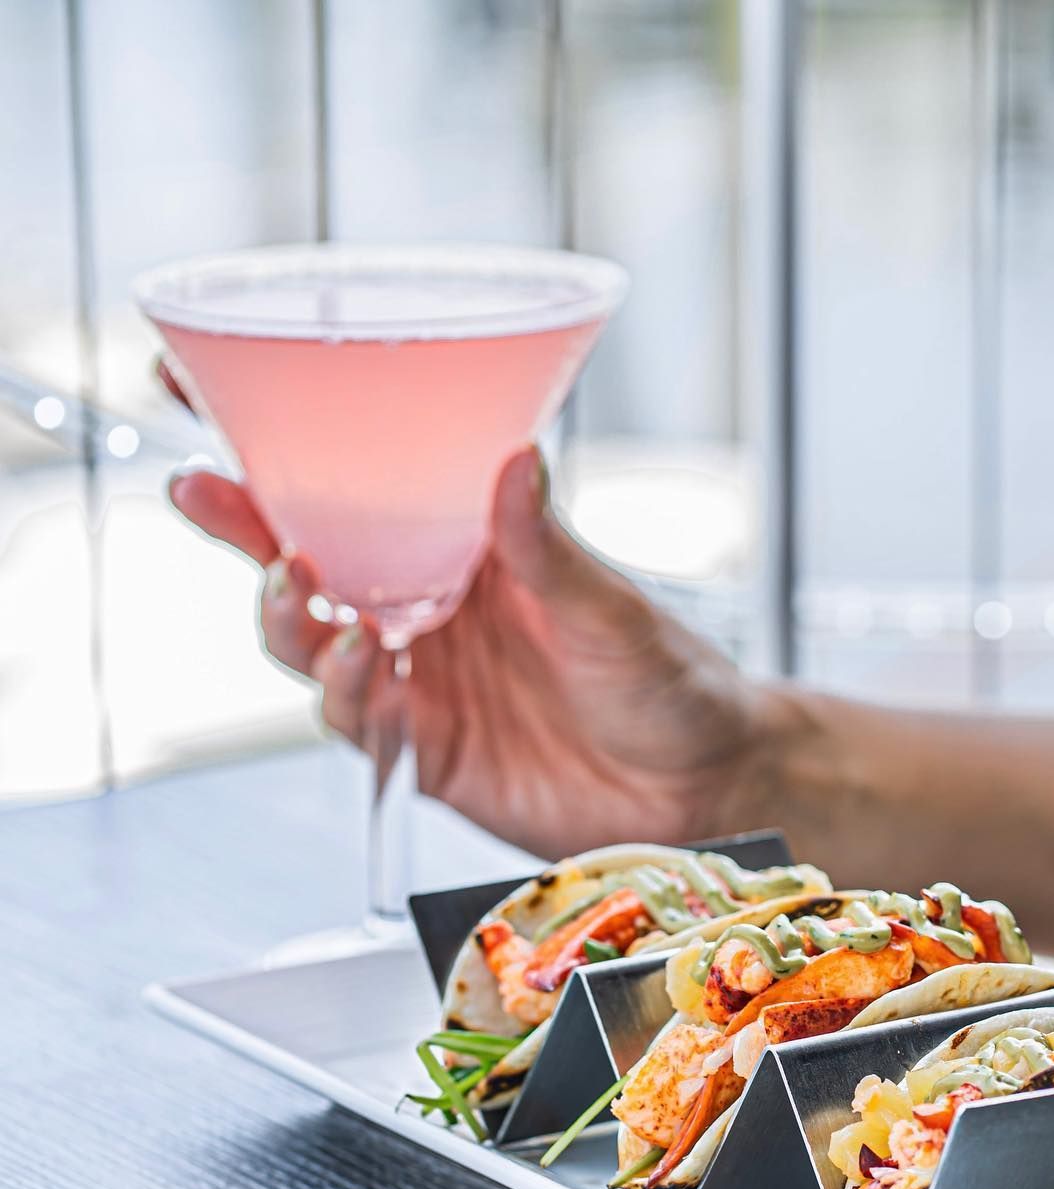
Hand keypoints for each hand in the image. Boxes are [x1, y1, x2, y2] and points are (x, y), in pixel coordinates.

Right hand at [166, 400, 784, 859]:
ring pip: (311, 639)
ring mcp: (421, 677)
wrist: (700, 787)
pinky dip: (340, 690)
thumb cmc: (670, 681)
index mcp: (470, 546)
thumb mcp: (612, 608)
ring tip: (297, 584)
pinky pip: (352, 717)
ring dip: (286, 611)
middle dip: (242, 521)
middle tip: (201, 487)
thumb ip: (550, 551)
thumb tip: (515, 462)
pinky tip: (358, 663)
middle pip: (307, 555)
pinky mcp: (423, 748)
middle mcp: (431, 605)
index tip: (208, 383)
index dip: (284, 439)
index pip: (365, 483)